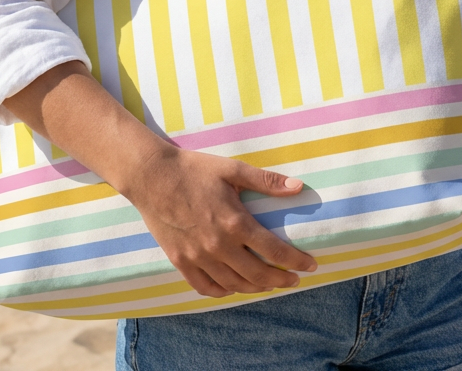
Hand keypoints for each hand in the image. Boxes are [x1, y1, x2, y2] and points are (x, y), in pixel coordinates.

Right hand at [123, 144, 317, 298]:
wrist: (151, 177)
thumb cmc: (194, 169)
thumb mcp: (232, 169)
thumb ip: (266, 181)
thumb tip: (298, 187)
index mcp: (235, 223)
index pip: (274, 251)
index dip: (296, 261)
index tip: (310, 266)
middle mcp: (218, 246)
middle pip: (258, 275)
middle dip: (281, 281)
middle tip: (294, 280)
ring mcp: (197, 258)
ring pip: (234, 285)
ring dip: (256, 288)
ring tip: (269, 284)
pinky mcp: (180, 262)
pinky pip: (206, 287)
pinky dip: (224, 291)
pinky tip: (234, 286)